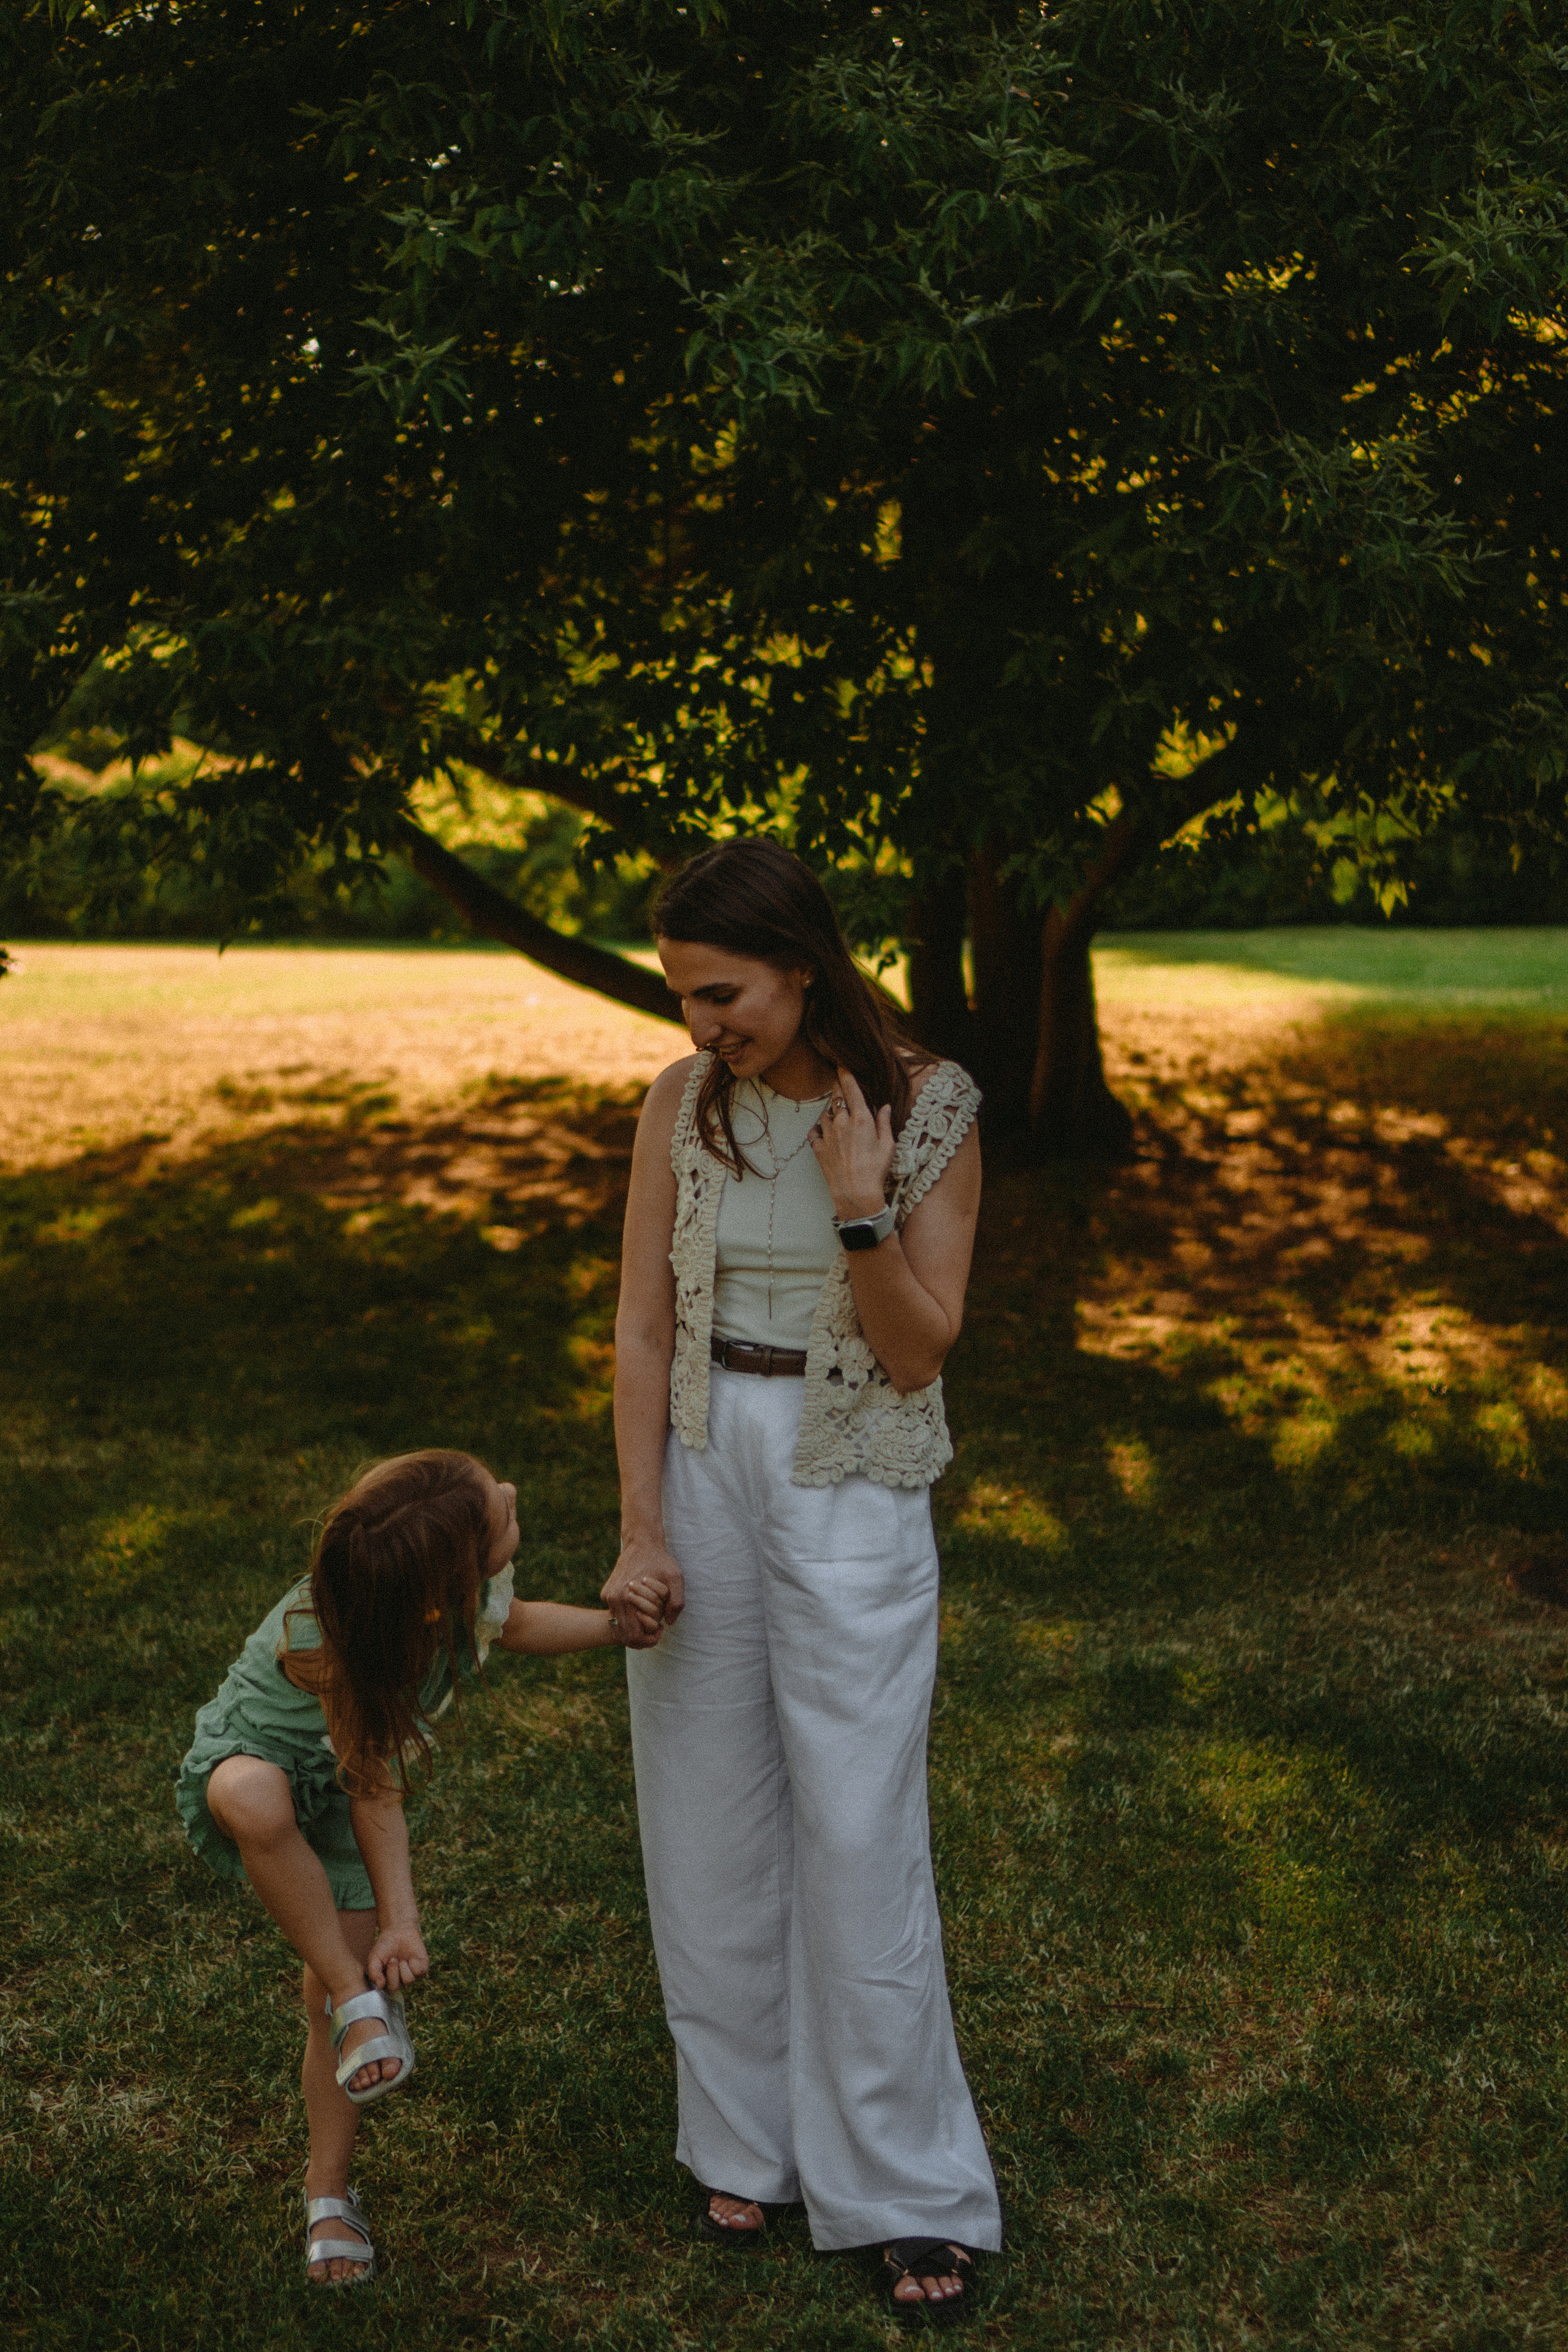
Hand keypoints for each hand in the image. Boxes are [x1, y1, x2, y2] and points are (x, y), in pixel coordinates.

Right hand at [366, 1925, 427, 1993]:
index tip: (388, 1961)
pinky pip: (420, 1972)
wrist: (398, 1930)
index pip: (388, 1989)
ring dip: (404, 1967)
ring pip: (409, 1980)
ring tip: (402, 1958)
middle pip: (397, 1987)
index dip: (389, 1976)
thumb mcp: (374, 1957)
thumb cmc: (385, 1945)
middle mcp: (400, 1981)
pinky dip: (415, 1963)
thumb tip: (380, 1986)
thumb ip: (374, 1972)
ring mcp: (411, 1975)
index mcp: (388, 1981)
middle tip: (394, 1959)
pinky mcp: (422, 1968)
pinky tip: (412, 1958)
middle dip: (394, 1971)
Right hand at [602, 1533, 684, 1644]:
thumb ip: (677, 1602)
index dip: (649, 1638)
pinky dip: (626, 1617)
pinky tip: (639, 1610)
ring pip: (618, 1626)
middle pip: (624, 1634)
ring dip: (633, 1627)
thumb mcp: (676, 1578)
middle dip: (641, 1637)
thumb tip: (669, 1623)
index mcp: (627, 1598)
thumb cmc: (660, 1560)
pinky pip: (615, 1614)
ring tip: (649, 1620)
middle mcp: (613, 1599)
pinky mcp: (606, 1593)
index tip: (660, 1628)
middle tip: (656, 1629)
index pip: (633, 1635)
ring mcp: (608, 1596)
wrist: (641, 1542)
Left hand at [810, 1066, 894, 1219]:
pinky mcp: (818, 1148)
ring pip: (825, 1114)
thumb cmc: (875, 1171)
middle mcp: (841, 1122)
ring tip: (838, 1117)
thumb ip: (884, 1123)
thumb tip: (885, 1107)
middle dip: (837, 1090)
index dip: (845, 1073)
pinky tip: (824, 1132)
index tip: (841, 1064)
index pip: (850, 1088)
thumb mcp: (888, 1145)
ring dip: (830, 1112)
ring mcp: (827, 1135)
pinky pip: (814, 1132)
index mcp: (861, 1119)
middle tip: (840, 1087)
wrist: (855, 1193)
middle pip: (835, 1097)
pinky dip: (818, 1129)